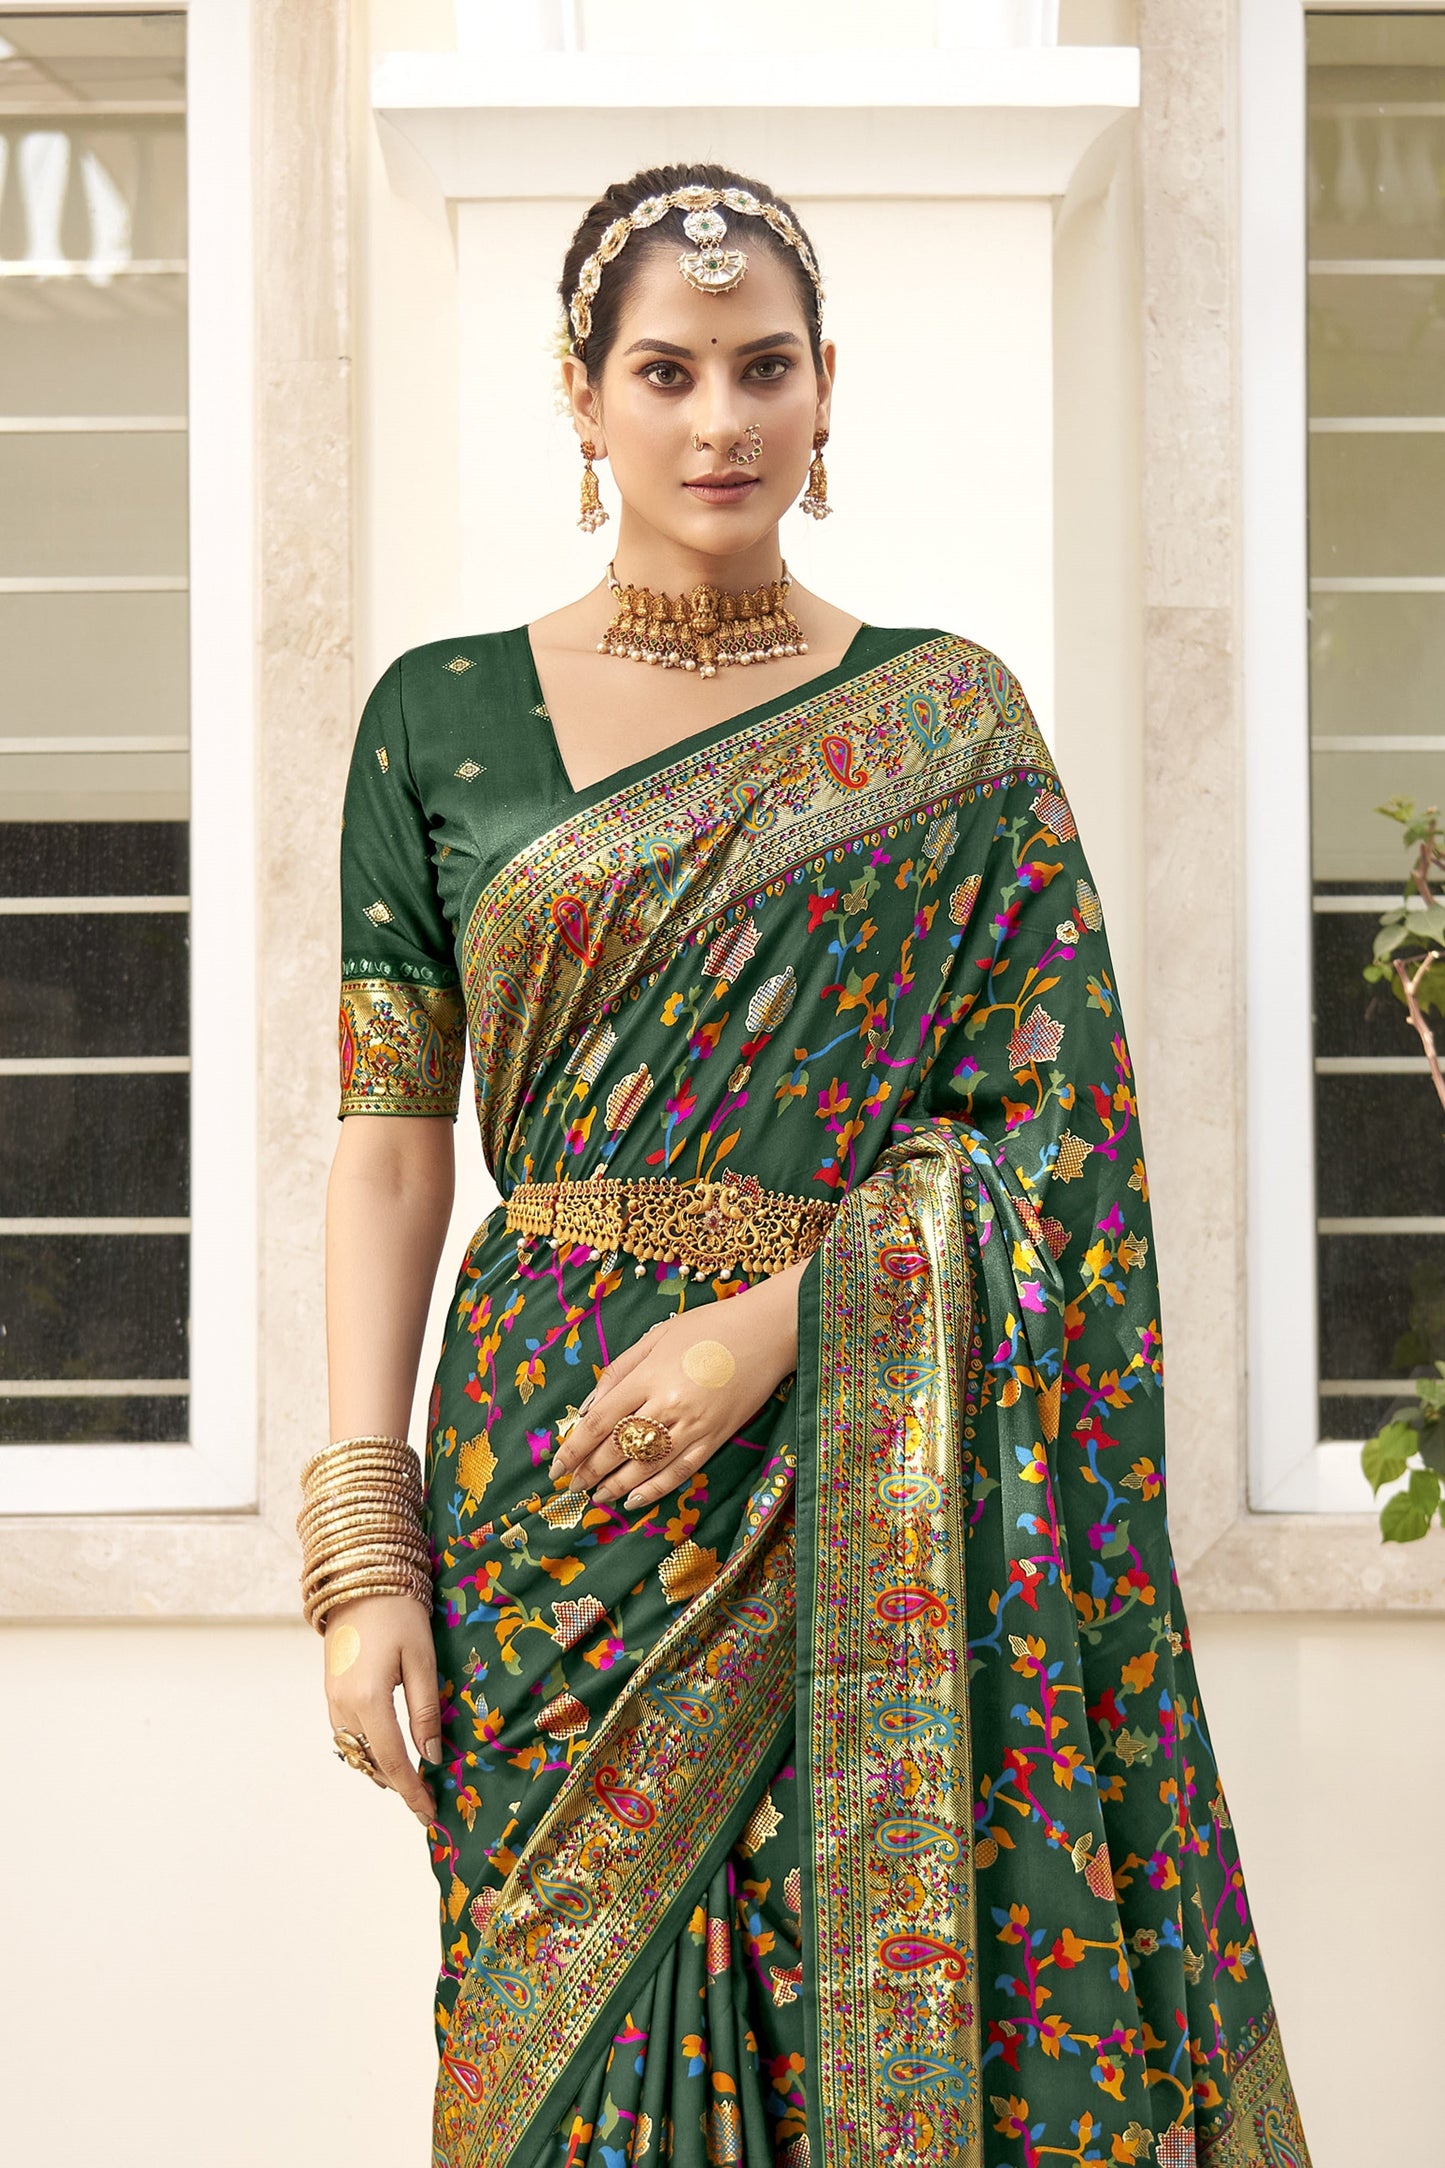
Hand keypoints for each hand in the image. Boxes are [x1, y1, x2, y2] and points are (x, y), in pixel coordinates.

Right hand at [322, 1591, 440, 1823]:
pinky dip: (368, 1749)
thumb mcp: (422, 1659)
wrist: (360, 1578)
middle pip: (371, 1762)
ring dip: (382, 1768)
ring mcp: (332, 1698)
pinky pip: (347, 1734)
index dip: (413, 1792)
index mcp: (368, 1700)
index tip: (430, 1815)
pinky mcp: (331, 1690)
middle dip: (398, 1785)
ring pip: (356, 1751)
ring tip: (412, 1781)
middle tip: (427, 1801)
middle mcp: (343, 1706)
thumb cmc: (399, 1612)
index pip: (394, 1761)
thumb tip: (432, 1757)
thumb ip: (425, 1711)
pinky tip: (389, 1749)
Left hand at [551, 1260, 806, 1511]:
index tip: (556, 1466)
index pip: (599, 1422)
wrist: (768, 1331)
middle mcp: (668, 1405)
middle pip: (618, 1449)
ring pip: (646, 1466)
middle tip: (570, 1487)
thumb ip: (619, 1370)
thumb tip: (588, 1407)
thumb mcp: (657, 1335)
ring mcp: (694, 1425)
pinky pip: (681, 1471)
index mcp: (649, 1376)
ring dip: (615, 1486)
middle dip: (589, 1472)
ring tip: (596, 1498)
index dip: (574, 1449)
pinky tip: (634, 1500)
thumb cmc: (709, 1326)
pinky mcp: (716, 1438)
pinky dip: (655, 1489)